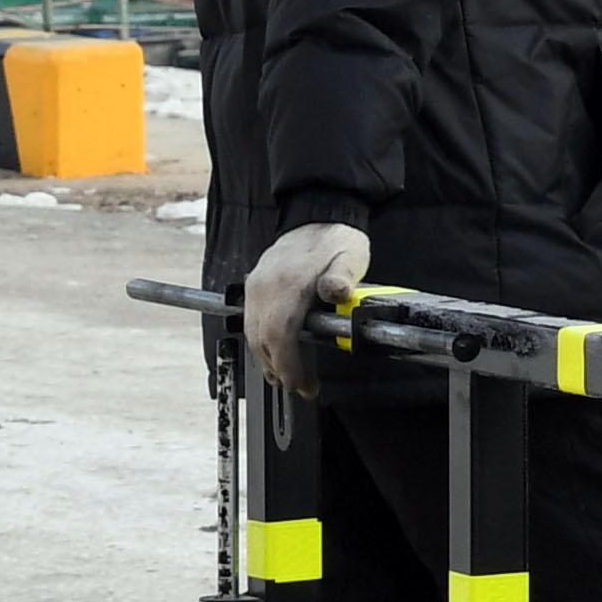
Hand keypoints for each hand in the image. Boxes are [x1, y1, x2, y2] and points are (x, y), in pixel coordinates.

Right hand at [244, 222, 371, 398]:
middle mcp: (265, 287)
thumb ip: (343, 276)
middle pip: (262, 340)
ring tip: (288, 377)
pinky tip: (275, 354)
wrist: (318, 215)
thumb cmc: (337, 240)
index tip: (302, 384)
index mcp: (289, 284)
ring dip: (268, 360)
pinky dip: (262, 343)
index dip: (288, 365)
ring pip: (252, 334)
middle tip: (300, 387)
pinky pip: (251, 321)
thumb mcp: (351, 256)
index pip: (279, 335)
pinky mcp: (254, 285)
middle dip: (279, 369)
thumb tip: (337, 293)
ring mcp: (256, 286)